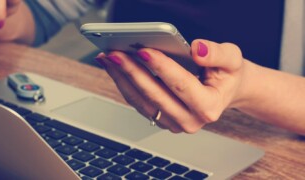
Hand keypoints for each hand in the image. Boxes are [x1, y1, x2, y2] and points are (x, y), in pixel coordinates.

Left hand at [96, 39, 245, 132]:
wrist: (224, 91)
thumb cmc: (227, 75)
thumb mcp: (233, 59)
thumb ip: (218, 54)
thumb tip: (197, 50)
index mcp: (209, 107)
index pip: (181, 85)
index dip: (161, 67)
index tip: (144, 51)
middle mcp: (190, 120)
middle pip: (155, 95)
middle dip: (133, 72)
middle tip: (116, 53)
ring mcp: (173, 123)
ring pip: (141, 101)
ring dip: (123, 79)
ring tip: (109, 58)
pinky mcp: (161, 119)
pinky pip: (138, 103)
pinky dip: (125, 84)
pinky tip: (115, 68)